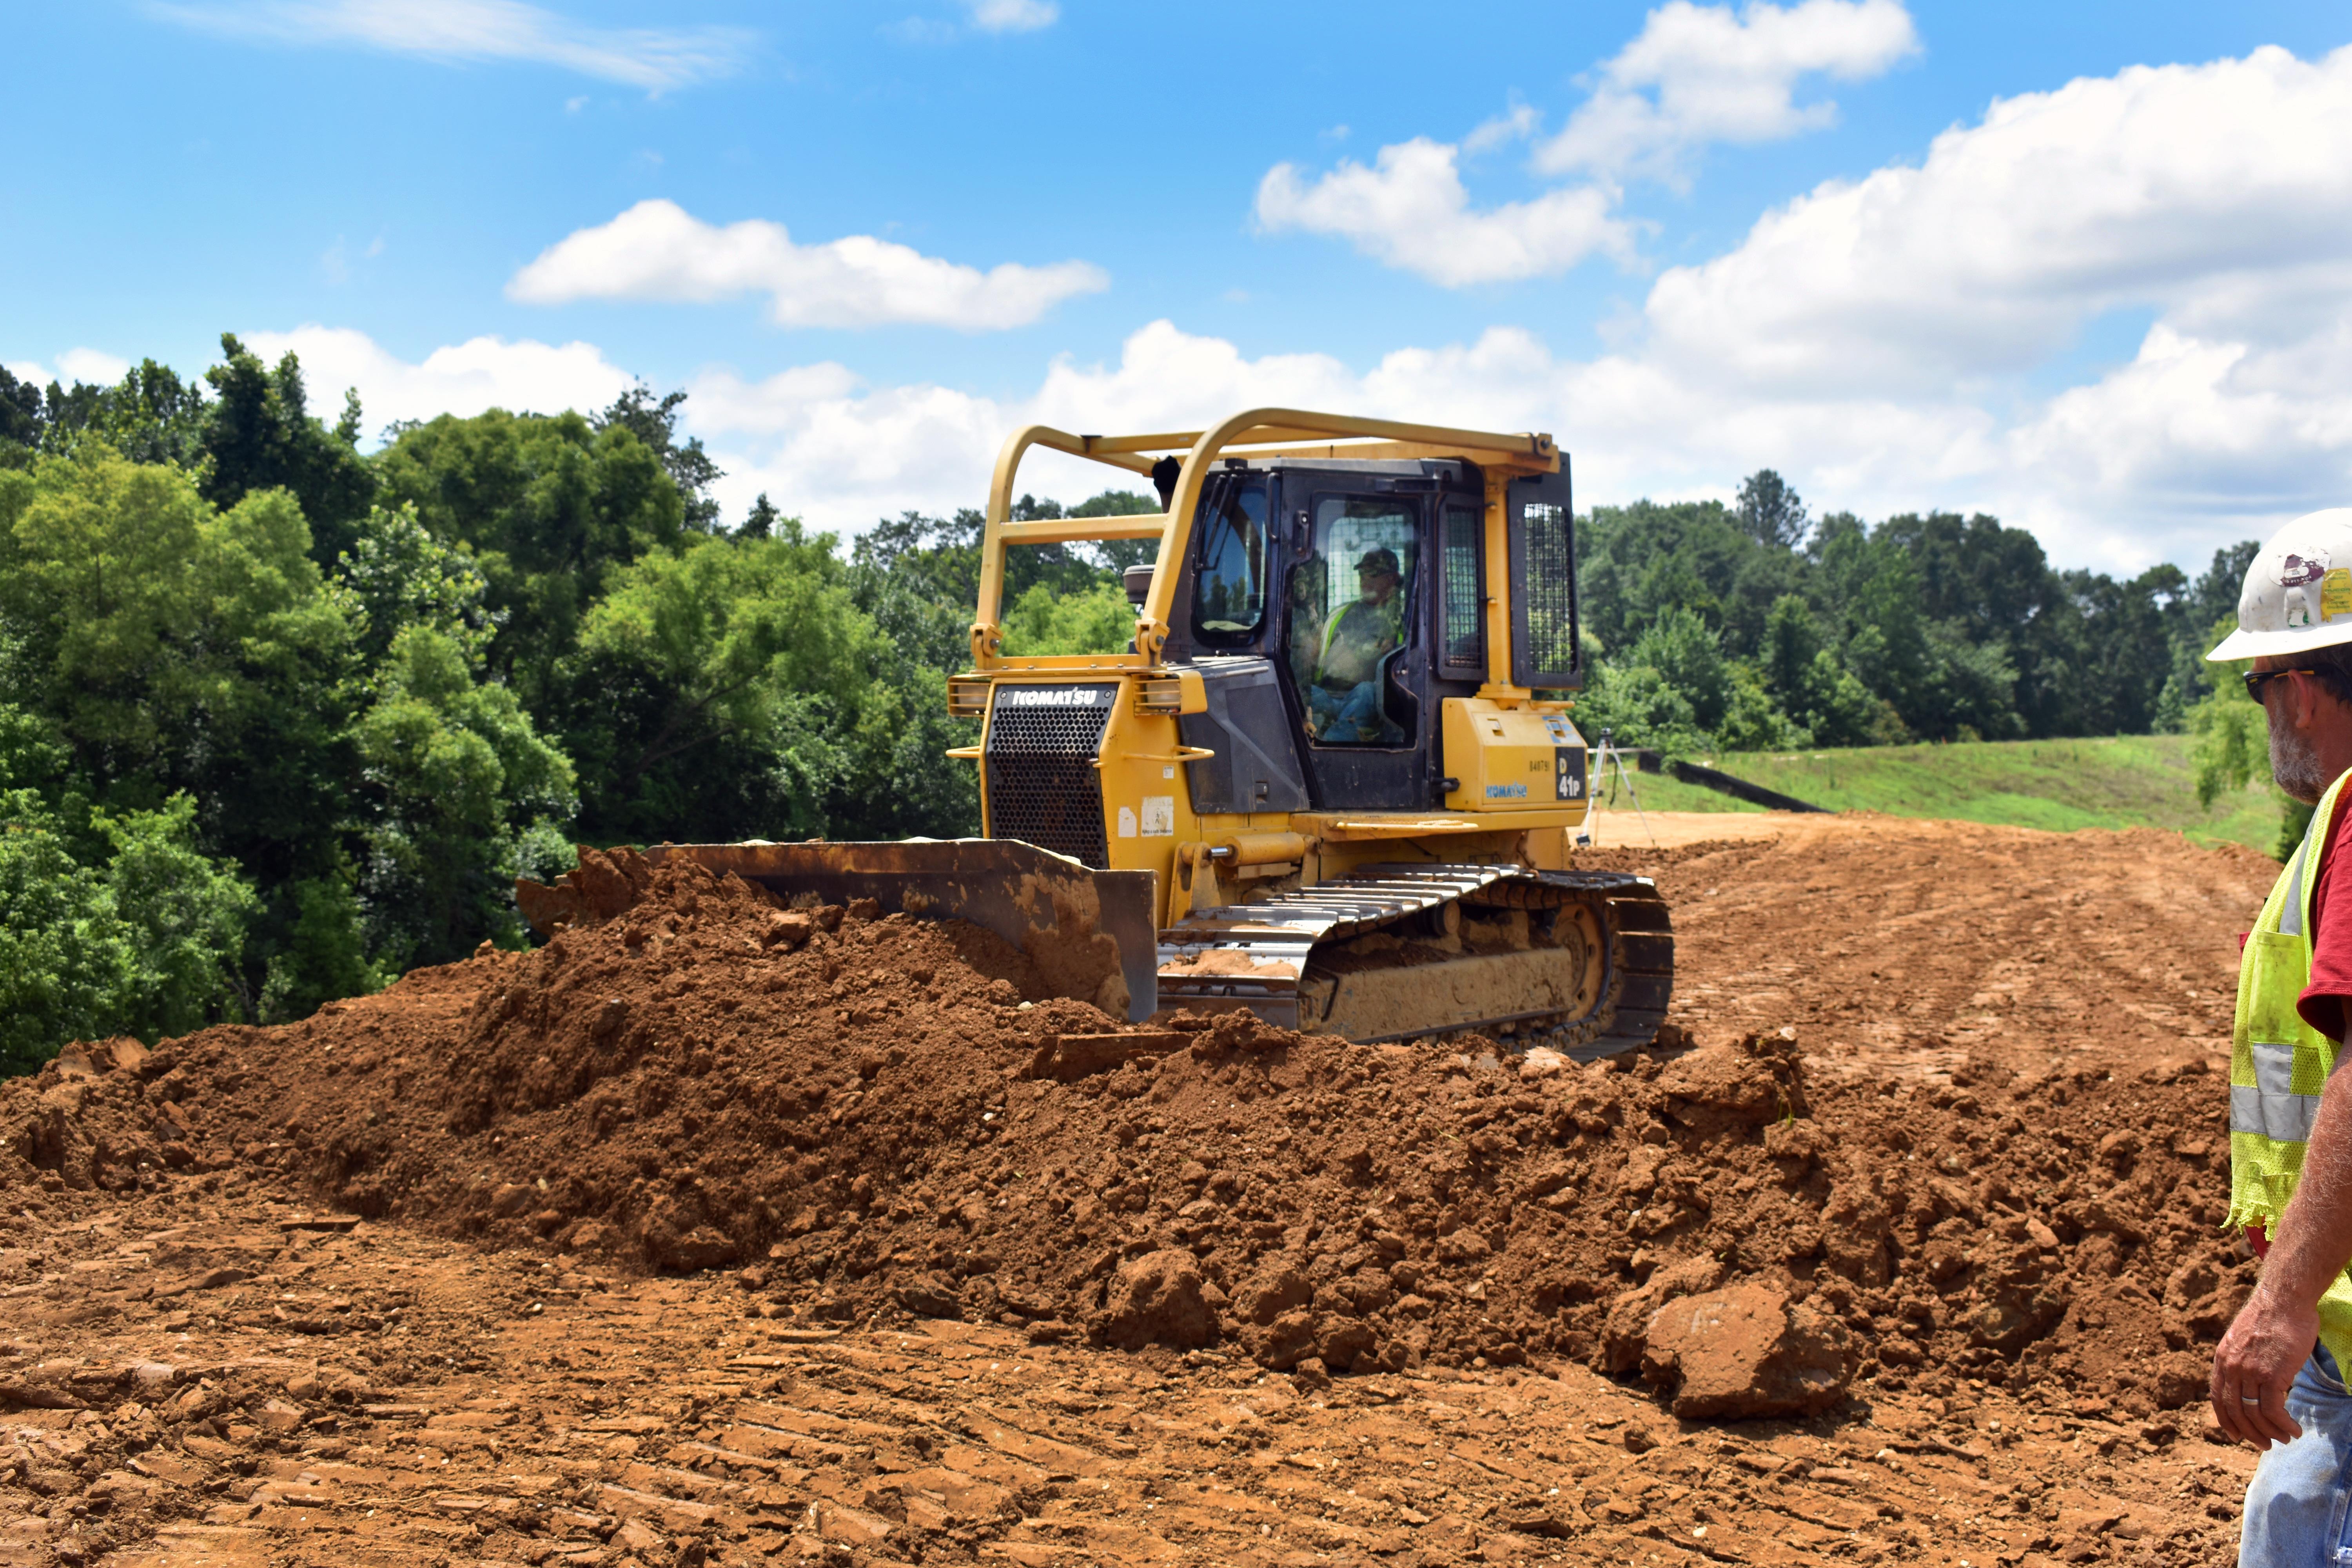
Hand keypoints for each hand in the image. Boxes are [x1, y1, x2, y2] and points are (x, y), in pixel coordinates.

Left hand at [2213, 1285, 2316, 1449]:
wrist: (2283, 1301)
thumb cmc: (2270, 1319)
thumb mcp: (2243, 1339)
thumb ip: (2240, 1360)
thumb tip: (2247, 1381)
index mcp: (2222, 1359)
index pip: (2218, 1398)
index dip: (2226, 1421)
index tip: (2236, 1436)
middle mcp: (2231, 1368)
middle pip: (2236, 1411)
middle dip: (2250, 1433)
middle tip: (2265, 1445)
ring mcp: (2250, 1372)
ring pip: (2255, 1414)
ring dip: (2271, 1432)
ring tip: (2285, 1438)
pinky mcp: (2272, 1375)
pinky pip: (2274, 1410)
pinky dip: (2284, 1424)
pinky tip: (2294, 1429)